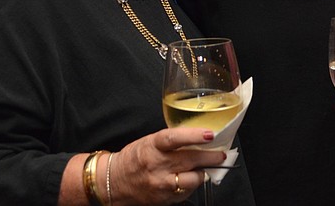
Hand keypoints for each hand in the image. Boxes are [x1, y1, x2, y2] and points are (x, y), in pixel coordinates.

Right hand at [109, 128, 226, 203]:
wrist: (114, 182)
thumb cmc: (135, 158)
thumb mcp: (150, 142)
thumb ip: (173, 141)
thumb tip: (200, 138)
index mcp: (153, 146)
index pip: (175, 138)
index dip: (194, 136)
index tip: (210, 134)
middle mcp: (157, 165)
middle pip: (190, 160)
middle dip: (210, 157)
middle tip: (220, 154)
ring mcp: (160, 184)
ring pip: (192, 179)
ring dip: (203, 173)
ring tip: (205, 168)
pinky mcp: (163, 199)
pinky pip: (186, 192)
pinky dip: (192, 185)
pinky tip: (191, 179)